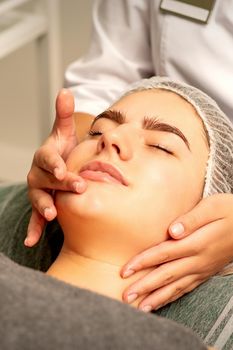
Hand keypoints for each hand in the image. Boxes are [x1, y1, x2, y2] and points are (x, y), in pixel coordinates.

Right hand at [26, 89, 86, 246]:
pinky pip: (35, 218)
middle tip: (78, 188)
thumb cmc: (64, 150)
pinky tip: (31, 242)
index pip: (47, 158)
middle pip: (47, 179)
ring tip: (51, 215)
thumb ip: (64, 115)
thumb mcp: (64, 133)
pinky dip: (33, 229)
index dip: (54, 163)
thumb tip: (66, 90)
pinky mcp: (41, 205)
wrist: (59, 166)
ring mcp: (38, 191)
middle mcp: (38, 174)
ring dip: (43, 206)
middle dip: (60, 184)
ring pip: (39, 198)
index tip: (63, 170)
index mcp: (46, 156)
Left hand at [120, 193, 232, 311]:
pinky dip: (172, 297)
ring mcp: (202, 269)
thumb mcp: (212, 207)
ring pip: (176, 287)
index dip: (143, 262)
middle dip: (144, 287)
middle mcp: (198, 260)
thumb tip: (172, 231)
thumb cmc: (229, 211)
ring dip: (156, 298)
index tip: (126, 270)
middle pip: (166, 275)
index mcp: (196, 243)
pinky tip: (161, 302)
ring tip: (140, 308)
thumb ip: (191, 220)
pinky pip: (186, 288)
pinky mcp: (205, 272)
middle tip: (126, 296)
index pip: (164, 254)